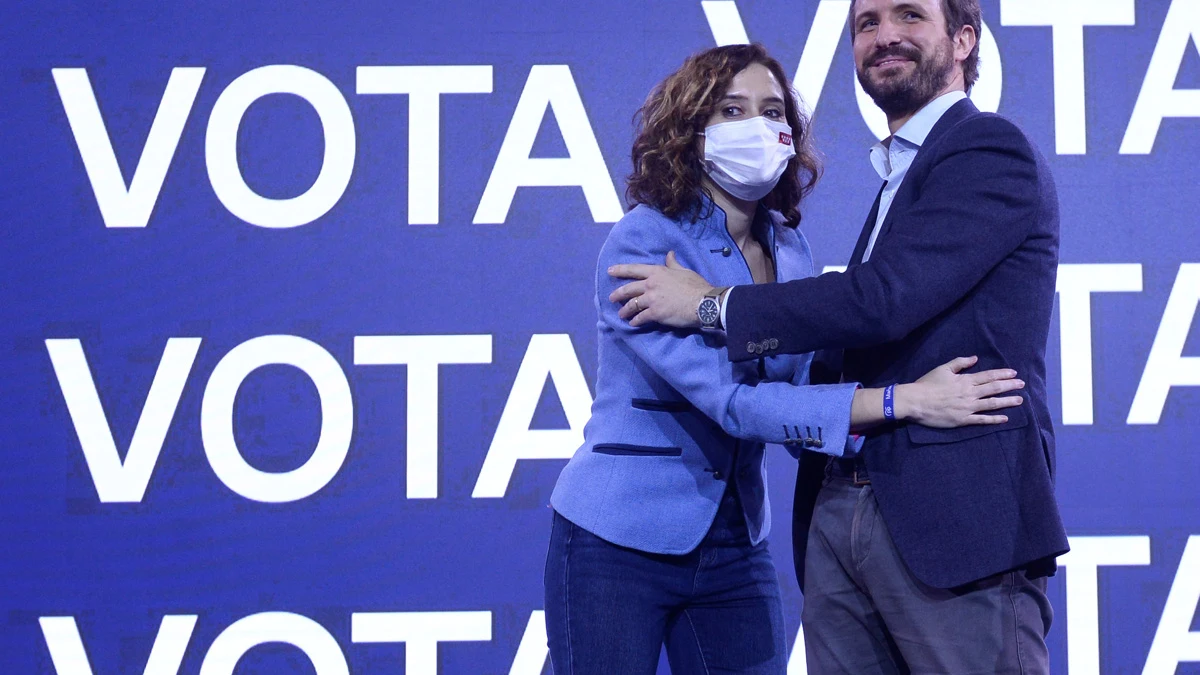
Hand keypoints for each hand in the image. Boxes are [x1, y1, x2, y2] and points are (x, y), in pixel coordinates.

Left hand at [608, 251, 713, 327]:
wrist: (703, 302)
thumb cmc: (696, 285)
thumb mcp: (684, 271)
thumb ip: (673, 264)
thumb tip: (669, 254)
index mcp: (657, 272)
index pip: (634, 269)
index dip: (621, 270)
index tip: (610, 271)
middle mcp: (651, 284)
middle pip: (629, 289)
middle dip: (618, 294)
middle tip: (611, 298)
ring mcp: (652, 299)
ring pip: (632, 305)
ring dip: (625, 310)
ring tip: (621, 315)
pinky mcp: (655, 313)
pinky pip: (640, 318)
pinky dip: (635, 321)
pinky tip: (633, 324)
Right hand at [896, 356, 1023, 427]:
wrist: (916, 401)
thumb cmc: (927, 384)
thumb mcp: (942, 369)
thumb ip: (959, 363)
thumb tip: (975, 358)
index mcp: (965, 380)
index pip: (988, 376)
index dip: (1003, 374)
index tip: (1014, 373)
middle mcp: (970, 393)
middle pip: (994, 388)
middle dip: (1010, 386)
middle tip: (1022, 384)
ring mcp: (968, 407)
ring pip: (992, 404)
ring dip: (1007, 401)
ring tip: (1019, 400)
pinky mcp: (963, 420)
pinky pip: (982, 420)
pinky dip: (994, 419)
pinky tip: (1005, 418)